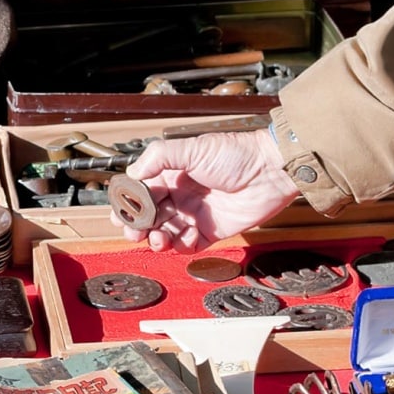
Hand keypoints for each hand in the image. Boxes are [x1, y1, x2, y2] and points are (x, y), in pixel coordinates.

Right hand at [110, 127, 300, 251]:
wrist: (270, 171)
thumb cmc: (237, 154)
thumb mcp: (193, 148)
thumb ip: (159, 157)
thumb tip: (133, 173)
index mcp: (171, 175)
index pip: (141, 192)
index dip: (129, 204)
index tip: (122, 213)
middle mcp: (180, 196)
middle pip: (149, 217)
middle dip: (138, 227)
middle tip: (135, 232)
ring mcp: (194, 215)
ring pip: (165, 234)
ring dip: (158, 239)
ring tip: (160, 238)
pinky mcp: (210, 232)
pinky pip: (188, 245)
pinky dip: (183, 245)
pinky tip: (189, 235)